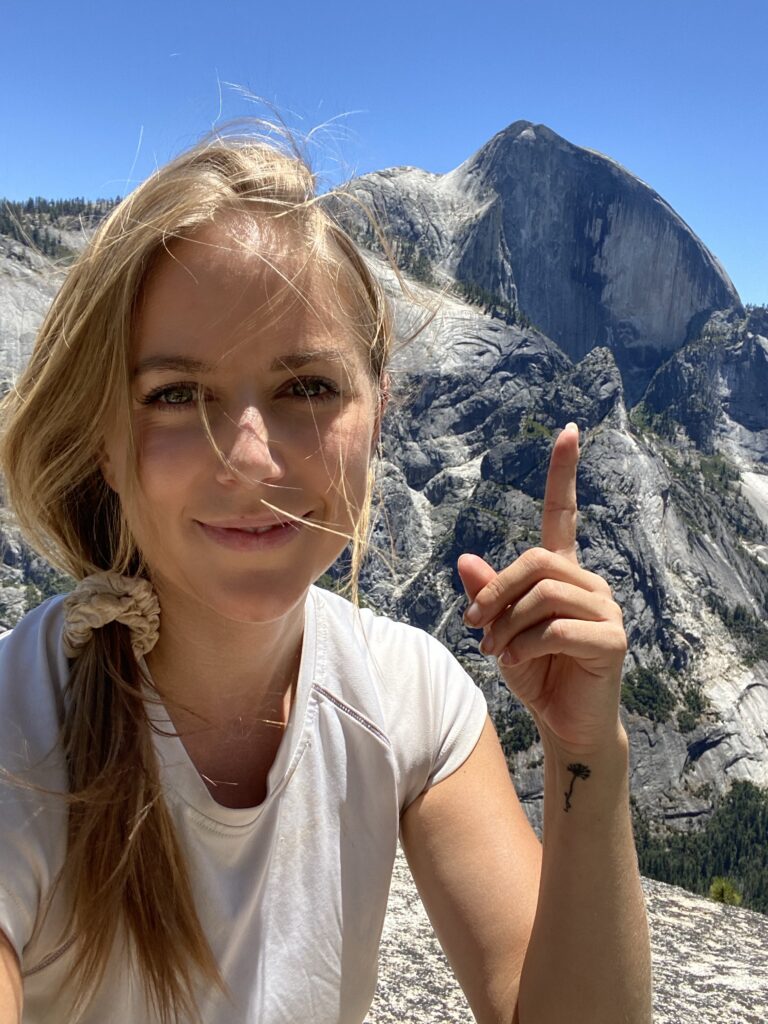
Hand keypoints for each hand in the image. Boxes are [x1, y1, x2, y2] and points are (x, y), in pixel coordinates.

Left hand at [457, 424, 626, 757]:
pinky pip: (554, 628)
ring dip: (506, 624)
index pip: (564, 514)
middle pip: (536, 560)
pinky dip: (524, 646)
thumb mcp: (500, 631)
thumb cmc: (534, 673)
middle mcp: (589, 584)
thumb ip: (488, 595)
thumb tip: (465, 558)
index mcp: (563, 575)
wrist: (564, 724)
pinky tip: (517, 663)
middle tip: (475, 626)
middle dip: (496, 591)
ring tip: (493, 650)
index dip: (564, 474)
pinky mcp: (611, 639)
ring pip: (543, 593)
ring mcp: (606, 610)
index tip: (569, 430)